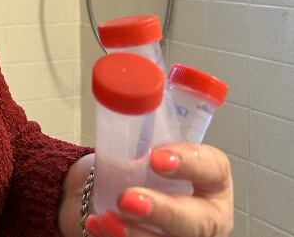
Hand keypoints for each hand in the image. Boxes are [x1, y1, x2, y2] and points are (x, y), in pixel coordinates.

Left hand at [85, 143, 233, 236]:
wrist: (111, 197)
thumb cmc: (137, 170)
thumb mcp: (144, 146)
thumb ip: (142, 129)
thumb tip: (123, 91)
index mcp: (211, 181)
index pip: (213, 169)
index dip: (190, 163)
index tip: (156, 157)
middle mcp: (206, 215)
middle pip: (196, 220)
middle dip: (162, 210)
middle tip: (128, 198)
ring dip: (136, 233)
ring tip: (106, 218)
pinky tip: (98, 224)